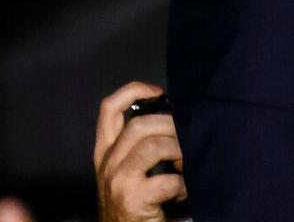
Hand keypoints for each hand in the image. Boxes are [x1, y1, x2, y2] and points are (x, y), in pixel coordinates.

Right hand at [94, 82, 186, 221]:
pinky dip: (183, 184)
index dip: (133, 91)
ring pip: (154, 147)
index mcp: (105, 153)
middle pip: (139, 125)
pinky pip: (167, 180)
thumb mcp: (130, 170)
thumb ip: (141, 145)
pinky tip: (184, 191)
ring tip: (186, 166)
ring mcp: (116, 182)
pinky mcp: (131, 199)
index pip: (108, 109)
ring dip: (179, 153)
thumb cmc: (136, 203)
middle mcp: (106, 164)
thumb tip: (173, 118)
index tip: (159, 92)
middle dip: (172, 127)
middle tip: (187, 141)